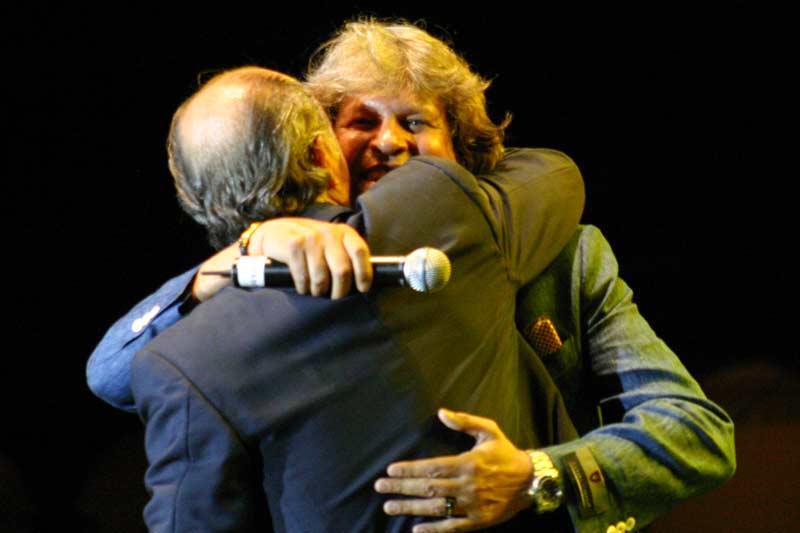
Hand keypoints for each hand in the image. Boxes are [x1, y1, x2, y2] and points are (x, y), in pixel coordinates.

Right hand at [193, 218, 371, 300]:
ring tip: (315, 291)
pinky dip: (303, 287)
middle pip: (343, 270)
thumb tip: (366, 283)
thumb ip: (346, 257)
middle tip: (334, 297)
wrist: (272, 235)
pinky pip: (303, 276)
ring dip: (319, 290)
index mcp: (343, 232)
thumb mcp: (330, 246)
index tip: (362, 289)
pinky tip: (301, 287)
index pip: (360, 252)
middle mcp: (329, 233)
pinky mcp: (294, 245)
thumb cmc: (308, 247)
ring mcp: (311, 238)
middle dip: (339, 290)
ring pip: (322, 276)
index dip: (364, 273)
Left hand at [374, 409, 533, 532]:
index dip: (410, 470)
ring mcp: (473, 505)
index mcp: (467, 463)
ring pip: (437, 508)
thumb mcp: (489, 430)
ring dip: (411, 508)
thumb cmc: (506, 453)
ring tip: (390, 507)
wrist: (532, 480)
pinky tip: (416, 530)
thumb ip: (465, 421)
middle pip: (429, 488)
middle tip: (380, 488)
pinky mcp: (479, 521)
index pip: (432, 467)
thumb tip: (441, 413)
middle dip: (402, 488)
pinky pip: (453, 527)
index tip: (391, 471)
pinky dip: (434, 530)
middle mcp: (467, 485)